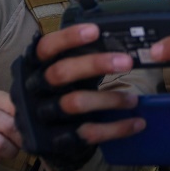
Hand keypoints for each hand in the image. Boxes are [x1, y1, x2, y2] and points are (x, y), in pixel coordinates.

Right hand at [11, 24, 144, 170]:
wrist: (36, 134)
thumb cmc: (56, 91)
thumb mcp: (60, 72)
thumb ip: (77, 58)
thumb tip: (115, 42)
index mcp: (33, 67)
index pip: (46, 47)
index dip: (68, 38)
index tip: (95, 30)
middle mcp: (33, 90)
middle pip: (60, 73)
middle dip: (94, 64)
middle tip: (126, 61)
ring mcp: (43, 117)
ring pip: (75, 103)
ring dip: (109, 99)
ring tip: (133, 99)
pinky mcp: (56, 140)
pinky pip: (88, 133)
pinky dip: (116, 128)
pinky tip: (136, 123)